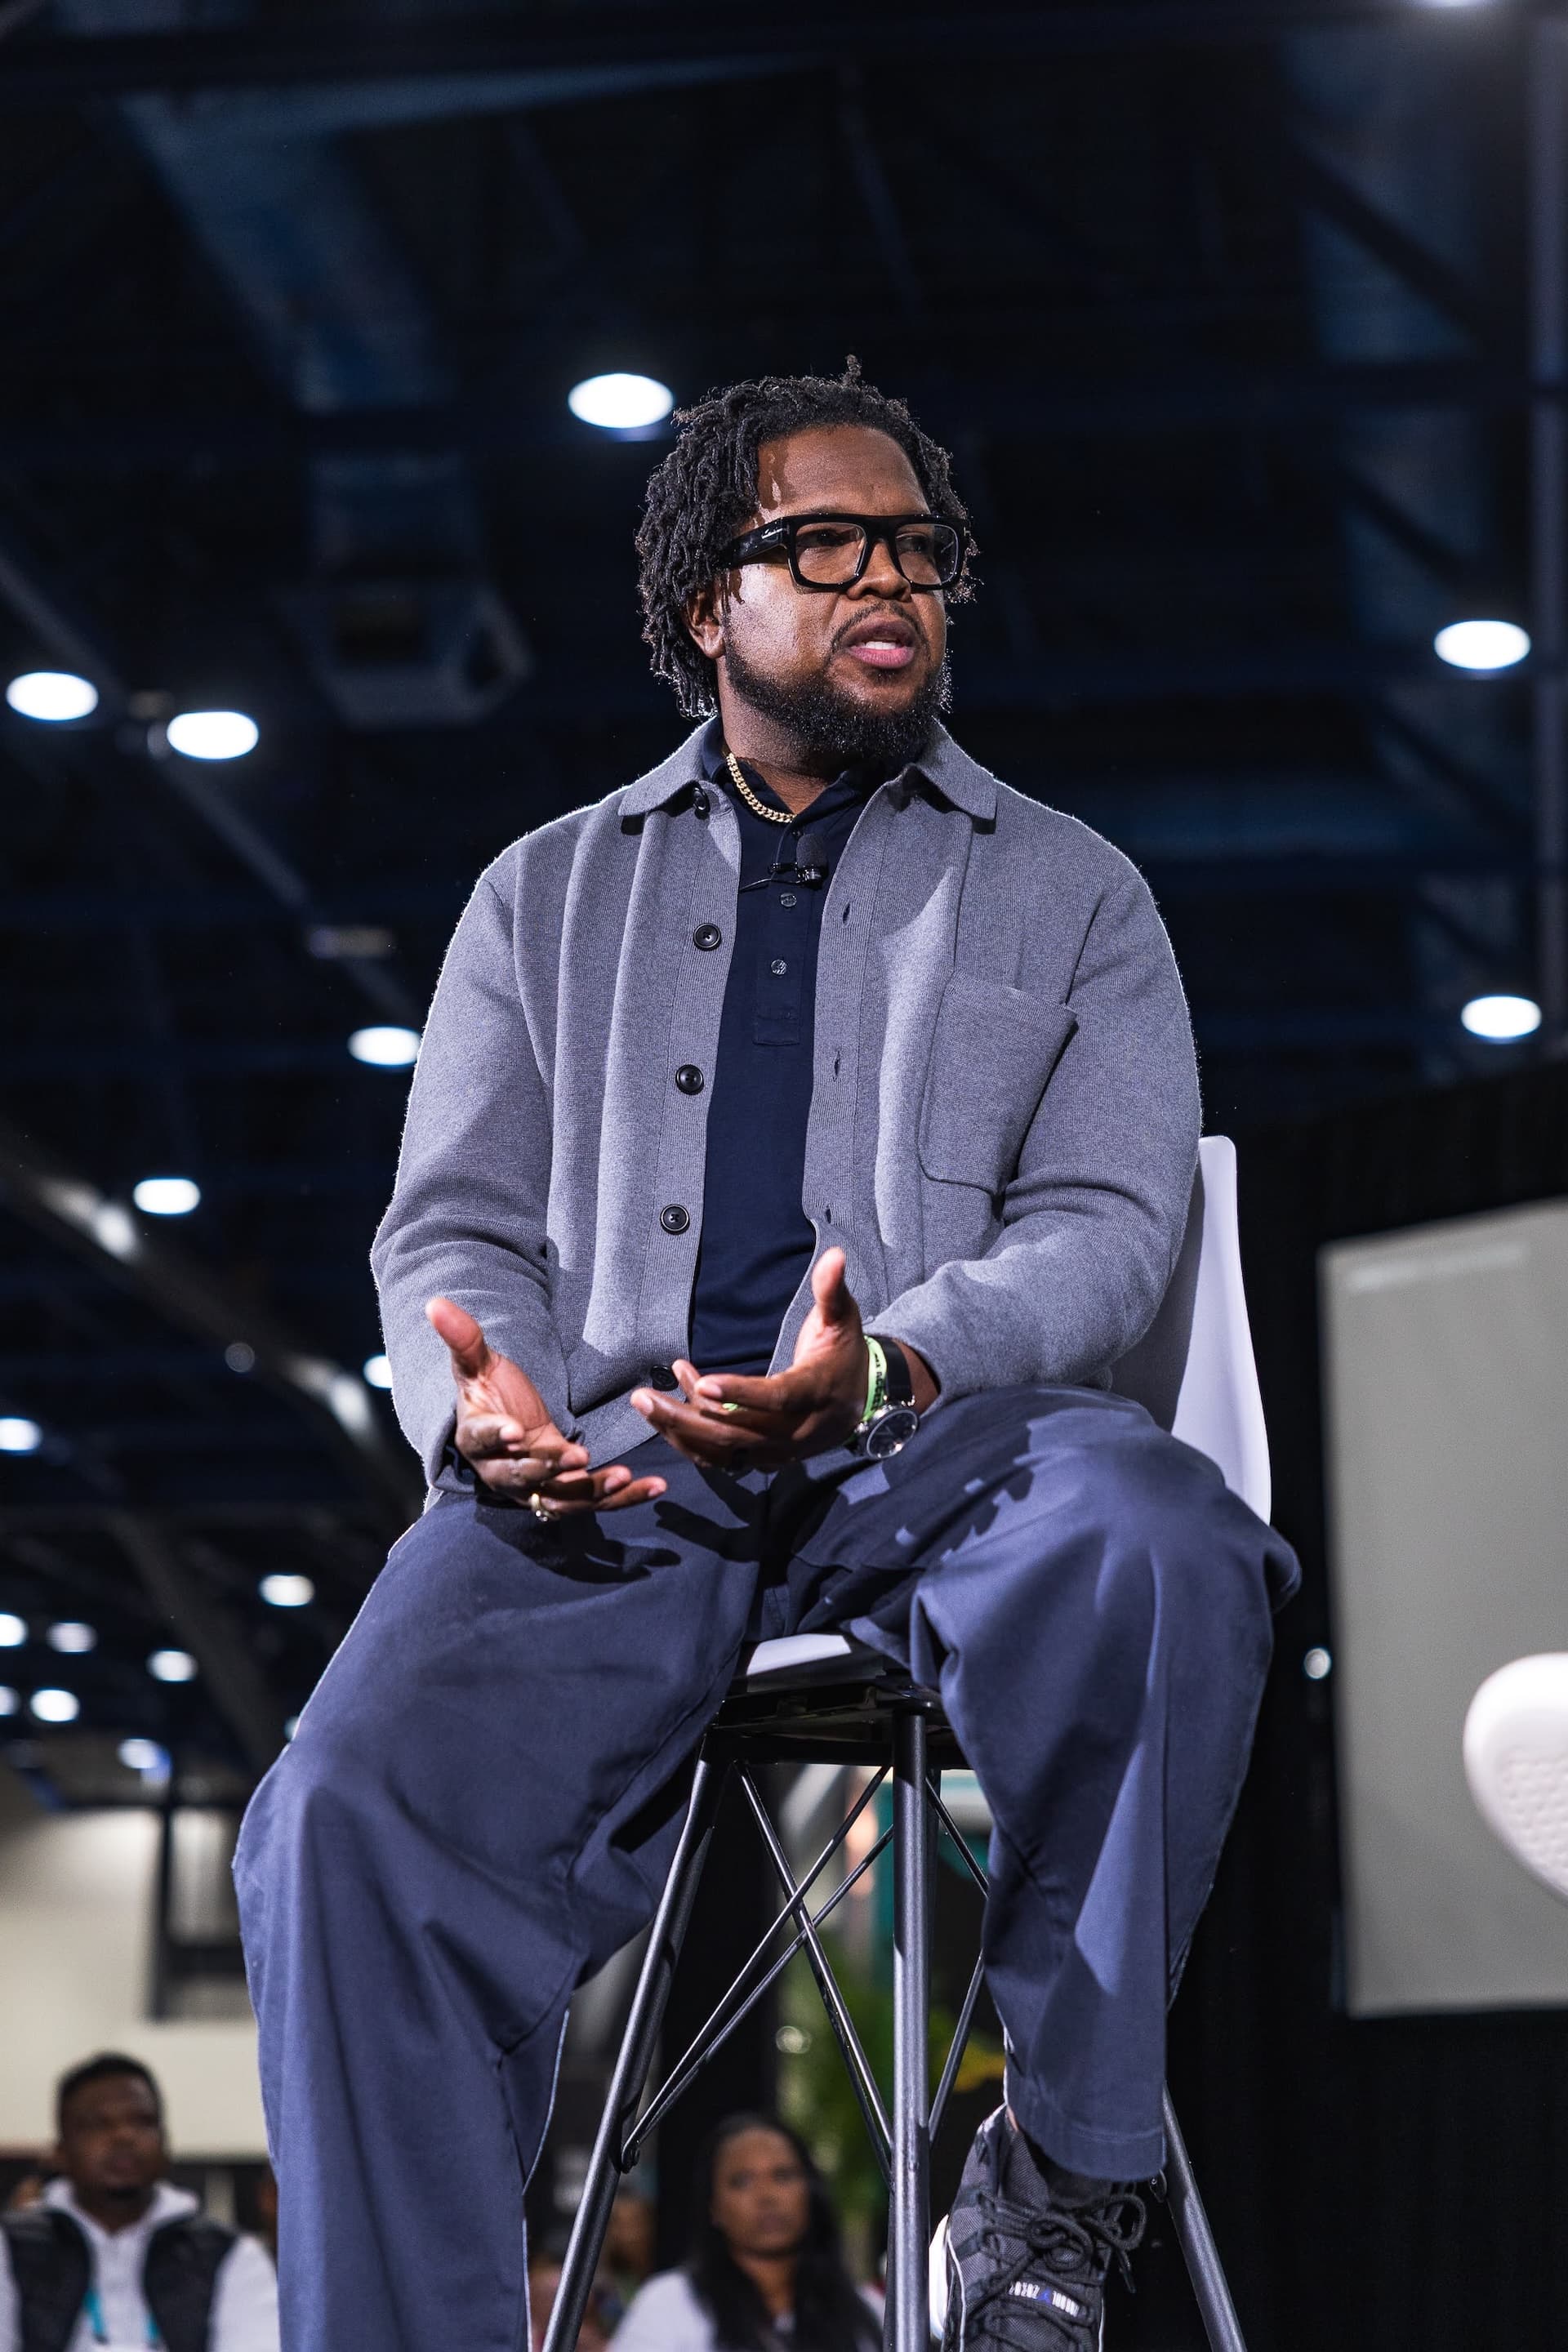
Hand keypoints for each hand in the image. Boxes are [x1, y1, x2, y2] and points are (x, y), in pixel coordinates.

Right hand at [425, 1297, 666, 1513]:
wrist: (511, 1422)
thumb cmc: (492, 1391)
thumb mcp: (479, 1363)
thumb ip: (463, 1338)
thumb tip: (435, 1302)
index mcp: (475, 1438)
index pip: (483, 1439)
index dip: (498, 1436)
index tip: (516, 1430)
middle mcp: (501, 1472)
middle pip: (522, 1476)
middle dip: (548, 1468)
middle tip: (576, 1456)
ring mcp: (534, 1488)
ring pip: (562, 1497)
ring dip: (594, 1490)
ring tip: (624, 1477)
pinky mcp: (565, 1493)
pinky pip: (593, 1501)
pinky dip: (624, 1497)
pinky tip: (655, 1486)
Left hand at [628, 1247, 868, 1469]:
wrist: (861, 1399)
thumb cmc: (844, 1351)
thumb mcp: (842, 1318)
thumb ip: (831, 1290)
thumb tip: (834, 1255)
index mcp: (816, 1392)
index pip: (777, 1398)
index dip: (742, 1392)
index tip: (702, 1383)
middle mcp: (797, 1431)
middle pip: (737, 1433)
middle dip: (686, 1418)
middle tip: (643, 1397)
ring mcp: (779, 1450)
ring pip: (723, 1451)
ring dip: (680, 1431)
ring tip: (644, 1403)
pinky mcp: (764, 1458)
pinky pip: (722, 1457)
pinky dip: (691, 1440)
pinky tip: (666, 1412)